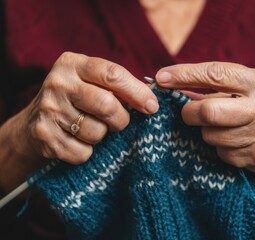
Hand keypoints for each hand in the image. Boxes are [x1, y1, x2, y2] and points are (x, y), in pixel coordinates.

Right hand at [22, 52, 158, 163]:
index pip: (113, 75)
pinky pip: (83, 152)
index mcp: (73, 64)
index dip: (137, 92)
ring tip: (90, 128)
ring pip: (97, 132)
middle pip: (107, 106)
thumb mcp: (91, 82)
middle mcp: (58, 83)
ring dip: (102, 136)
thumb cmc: (76, 100)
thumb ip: (117, 86)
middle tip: (118, 121)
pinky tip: (76, 141)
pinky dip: (86, 151)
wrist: (35, 122)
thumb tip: (151, 102)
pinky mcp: (43, 135)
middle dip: (121, 119)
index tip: (152, 107)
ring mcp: (48, 109)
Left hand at [156, 62, 254, 184]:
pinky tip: (235, 142)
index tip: (161, 77)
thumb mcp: (251, 86)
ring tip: (223, 127)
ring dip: (207, 132)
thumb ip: (218, 84)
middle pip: (209, 111)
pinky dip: (220, 147)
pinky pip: (221, 154)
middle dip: (190, 113)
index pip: (215, 74)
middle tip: (188, 113)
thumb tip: (172, 83)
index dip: (184, 75)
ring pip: (211, 136)